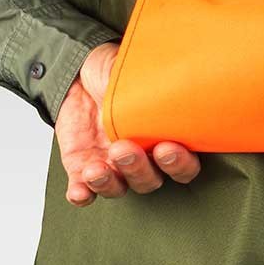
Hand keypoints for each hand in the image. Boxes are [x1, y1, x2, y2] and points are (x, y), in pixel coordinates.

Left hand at [55, 42, 200, 205]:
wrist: (80, 69)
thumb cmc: (118, 73)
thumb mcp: (141, 76)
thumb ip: (159, 90)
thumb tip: (176, 86)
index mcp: (164, 138)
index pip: (183, 166)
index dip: (178, 165)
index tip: (166, 147)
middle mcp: (142, 158)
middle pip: (149, 180)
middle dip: (138, 169)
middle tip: (125, 149)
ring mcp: (112, 165)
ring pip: (118, 188)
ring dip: (109, 183)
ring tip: (96, 169)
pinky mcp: (82, 167)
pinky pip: (84, 191)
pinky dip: (82, 194)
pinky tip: (80, 191)